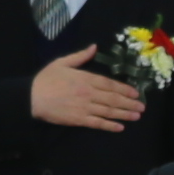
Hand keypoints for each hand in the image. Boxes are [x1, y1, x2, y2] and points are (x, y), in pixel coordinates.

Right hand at [28, 57, 148, 132]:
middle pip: (113, 99)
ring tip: (136, 117)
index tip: (136, 93)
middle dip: (129, 103)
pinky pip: (97, 123)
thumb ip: (80, 56)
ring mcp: (84, 107)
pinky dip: (109, 126)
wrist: (32, 98)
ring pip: (108, 111)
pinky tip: (120, 127)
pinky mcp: (78, 120)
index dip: (124, 89)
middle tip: (142, 108)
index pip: (110, 84)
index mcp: (86, 78)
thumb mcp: (62, 62)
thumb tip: (94, 47)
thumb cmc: (46, 79)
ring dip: (124, 114)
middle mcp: (88, 93)